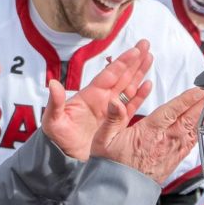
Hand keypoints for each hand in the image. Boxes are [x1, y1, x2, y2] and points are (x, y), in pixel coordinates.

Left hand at [41, 40, 153, 160]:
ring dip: (139, 73)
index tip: (134, 51)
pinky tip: (148, 85)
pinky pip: (130, 107)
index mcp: (89, 96)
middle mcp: (102, 100)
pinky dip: (140, 96)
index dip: (121, 63)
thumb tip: (53, 84)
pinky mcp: (117, 124)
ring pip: (128, 88)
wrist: (64, 160)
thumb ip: (55, 102)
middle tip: (146, 44)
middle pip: (121, 76)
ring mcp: (110, 111)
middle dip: (134, 61)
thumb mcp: (53, 120)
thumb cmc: (55, 139)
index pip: (108, 75)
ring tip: (150, 58)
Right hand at [92, 87, 203, 183]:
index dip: (187, 100)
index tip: (200, 90)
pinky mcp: (173, 160)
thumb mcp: (103, 140)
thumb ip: (111, 118)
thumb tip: (114, 101)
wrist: (118, 191)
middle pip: (188, 119)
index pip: (171, 112)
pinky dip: (200, 131)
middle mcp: (163, 141)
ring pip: (193, 130)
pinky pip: (191, 143)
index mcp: (148, 132)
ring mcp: (171, 151)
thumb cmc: (111, 165)